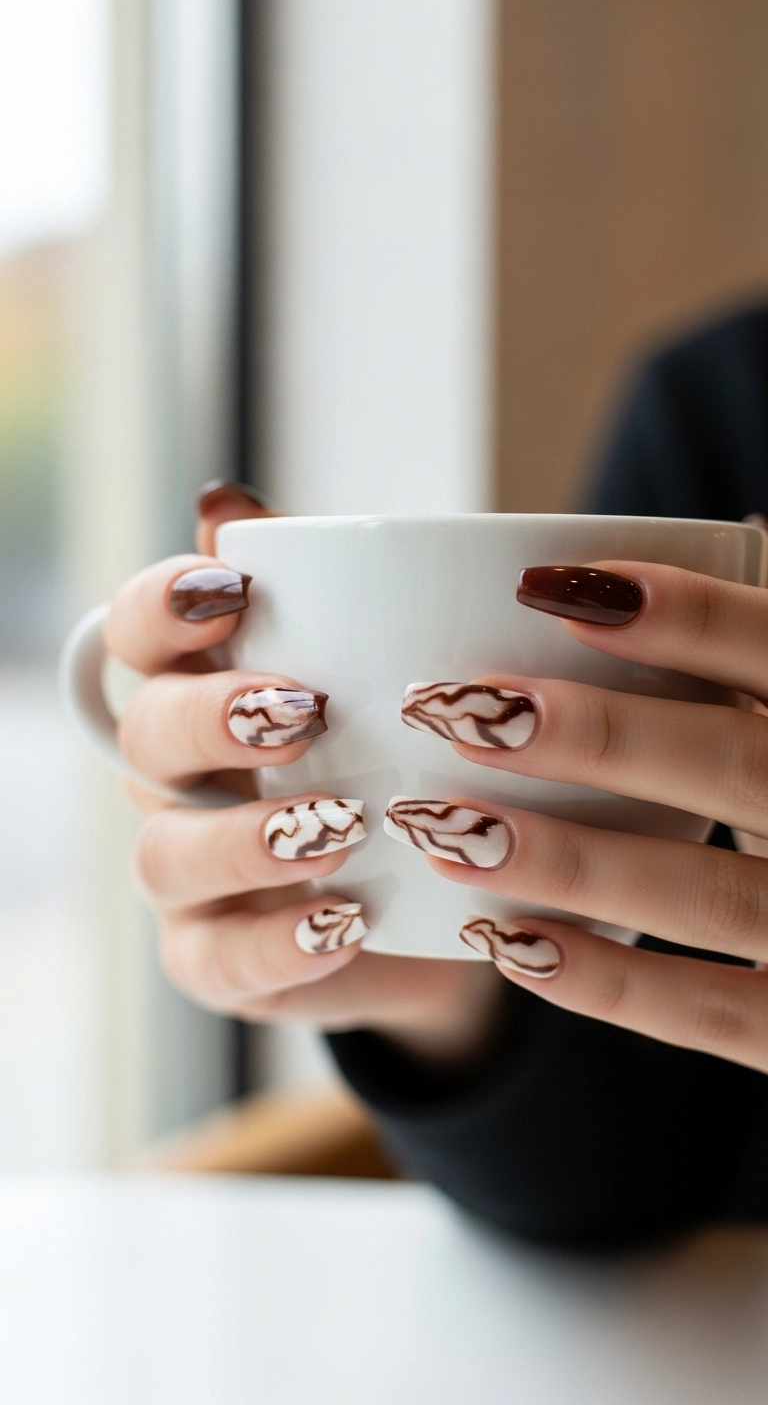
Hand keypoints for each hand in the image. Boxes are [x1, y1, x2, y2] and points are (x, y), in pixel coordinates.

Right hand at [104, 482, 498, 1063]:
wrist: (436, 902)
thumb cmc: (395, 761)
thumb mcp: (375, 671)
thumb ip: (318, 589)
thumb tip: (226, 496)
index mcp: (201, 692)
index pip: (137, 635)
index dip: (163, 606)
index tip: (233, 587)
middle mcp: (175, 781)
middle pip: (146, 737)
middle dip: (212, 717)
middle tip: (304, 710)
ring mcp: (188, 876)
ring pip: (167, 854)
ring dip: (248, 837)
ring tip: (343, 824)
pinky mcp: (215, 959)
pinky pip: (218, 959)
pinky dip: (279, 941)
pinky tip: (345, 920)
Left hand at [392, 561, 767, 1073]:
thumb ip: (767, 651)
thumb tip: (735, 528)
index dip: (685, 618)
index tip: (546, 590)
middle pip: (737, 764)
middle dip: (594, 735)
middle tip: (450, 708)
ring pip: (706, 891)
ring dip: (566, 858)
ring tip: (438, 825)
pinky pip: (712, 1013)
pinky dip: (608, 982)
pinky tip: (506, 941)